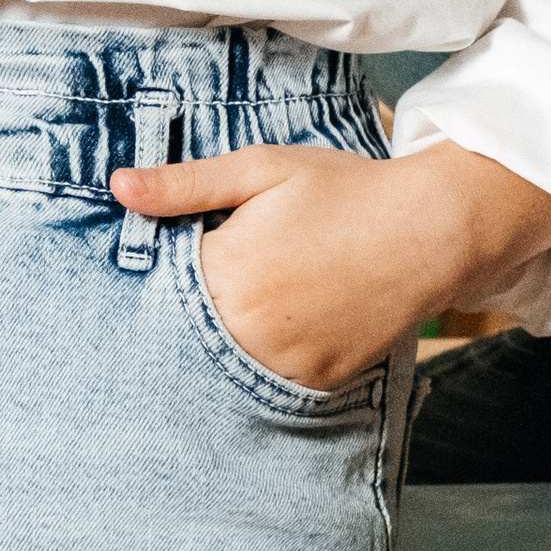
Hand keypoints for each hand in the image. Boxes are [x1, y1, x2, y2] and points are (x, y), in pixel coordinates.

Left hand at [110, 137, 550, 390]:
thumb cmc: (343, 190)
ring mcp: (286, 362)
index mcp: (226, 272)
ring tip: (255, 302)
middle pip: (187, 332)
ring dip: (224, 340)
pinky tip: (280, 326)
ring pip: (226, 362)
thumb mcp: (260, 170)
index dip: (154, 275)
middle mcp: (250, 328)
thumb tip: (117, 187)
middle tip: (208, 290)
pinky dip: (264, 358)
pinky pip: (270, 379)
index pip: (157, 289)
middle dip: (187, 312)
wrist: (433, 229)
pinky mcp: (318, 381)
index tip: (160, 265)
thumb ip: (184, 186)